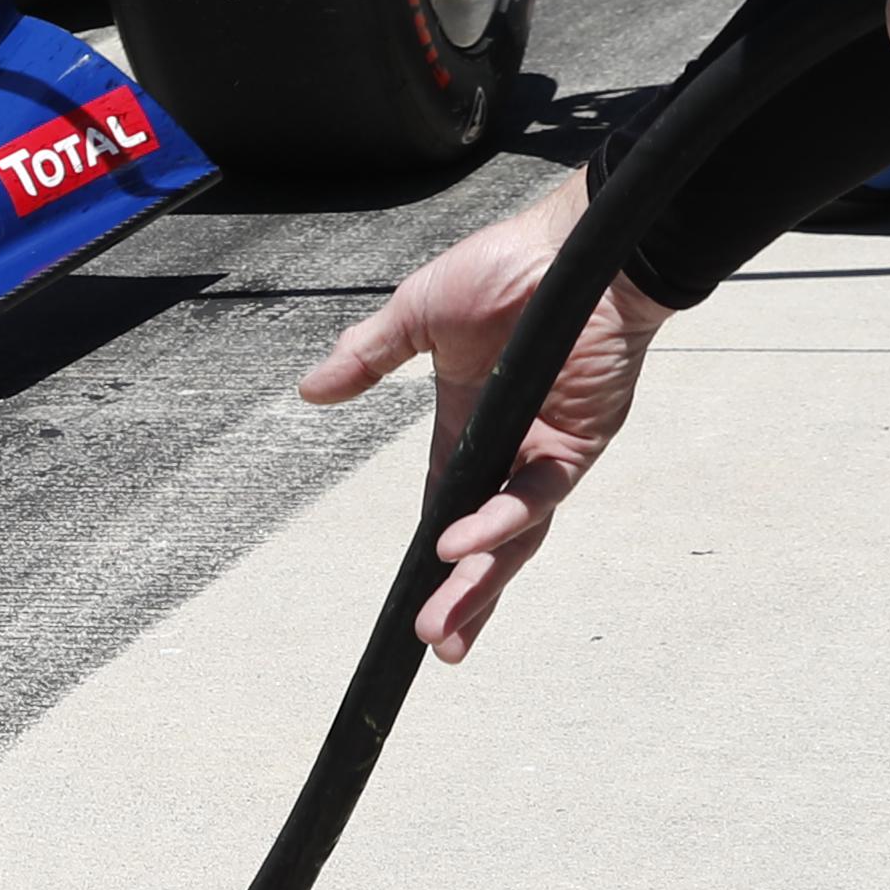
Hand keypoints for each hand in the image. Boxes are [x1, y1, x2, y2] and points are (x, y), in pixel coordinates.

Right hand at [295, 169, 675, 662]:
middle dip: (460, 598)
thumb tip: (310, 390)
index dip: (433, 560)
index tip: (411, 607)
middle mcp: (509, 450)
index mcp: (469, 425)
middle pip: (483, 544)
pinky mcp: (579, 443)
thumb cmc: (506, 269)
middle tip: (432, 644)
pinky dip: (502, 520)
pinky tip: (465, 545)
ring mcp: (547, 451)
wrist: (573, 245)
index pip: (446, 507)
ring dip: (481, 581)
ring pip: (514, 537)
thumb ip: (368, 357)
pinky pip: (537, 494)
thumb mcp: (416, 315)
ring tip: (445, 624)